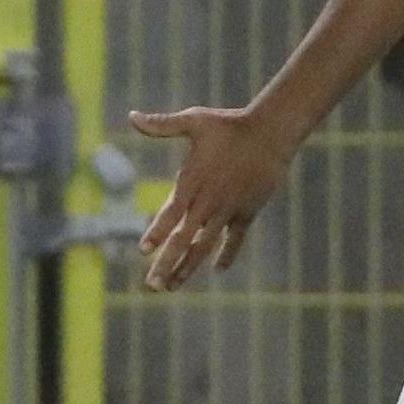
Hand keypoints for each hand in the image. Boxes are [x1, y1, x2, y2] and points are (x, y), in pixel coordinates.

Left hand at [128, 105, 294, 292]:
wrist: (271, 132)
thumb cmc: (229, 125)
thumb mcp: (193, 121)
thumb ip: (161, 125)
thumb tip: (132, 117)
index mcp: (191, 182)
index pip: (169, 214)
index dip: (156, 233)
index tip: (143, 250)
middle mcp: (208, 201)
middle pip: (184, 239)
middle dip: (166, 263)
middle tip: (151, 286)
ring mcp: (229, 209)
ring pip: (205, 246)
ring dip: (188, 267)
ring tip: (173, 286)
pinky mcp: (247, 212)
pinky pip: (235, 239)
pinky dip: (227, 253)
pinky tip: (219, 269)